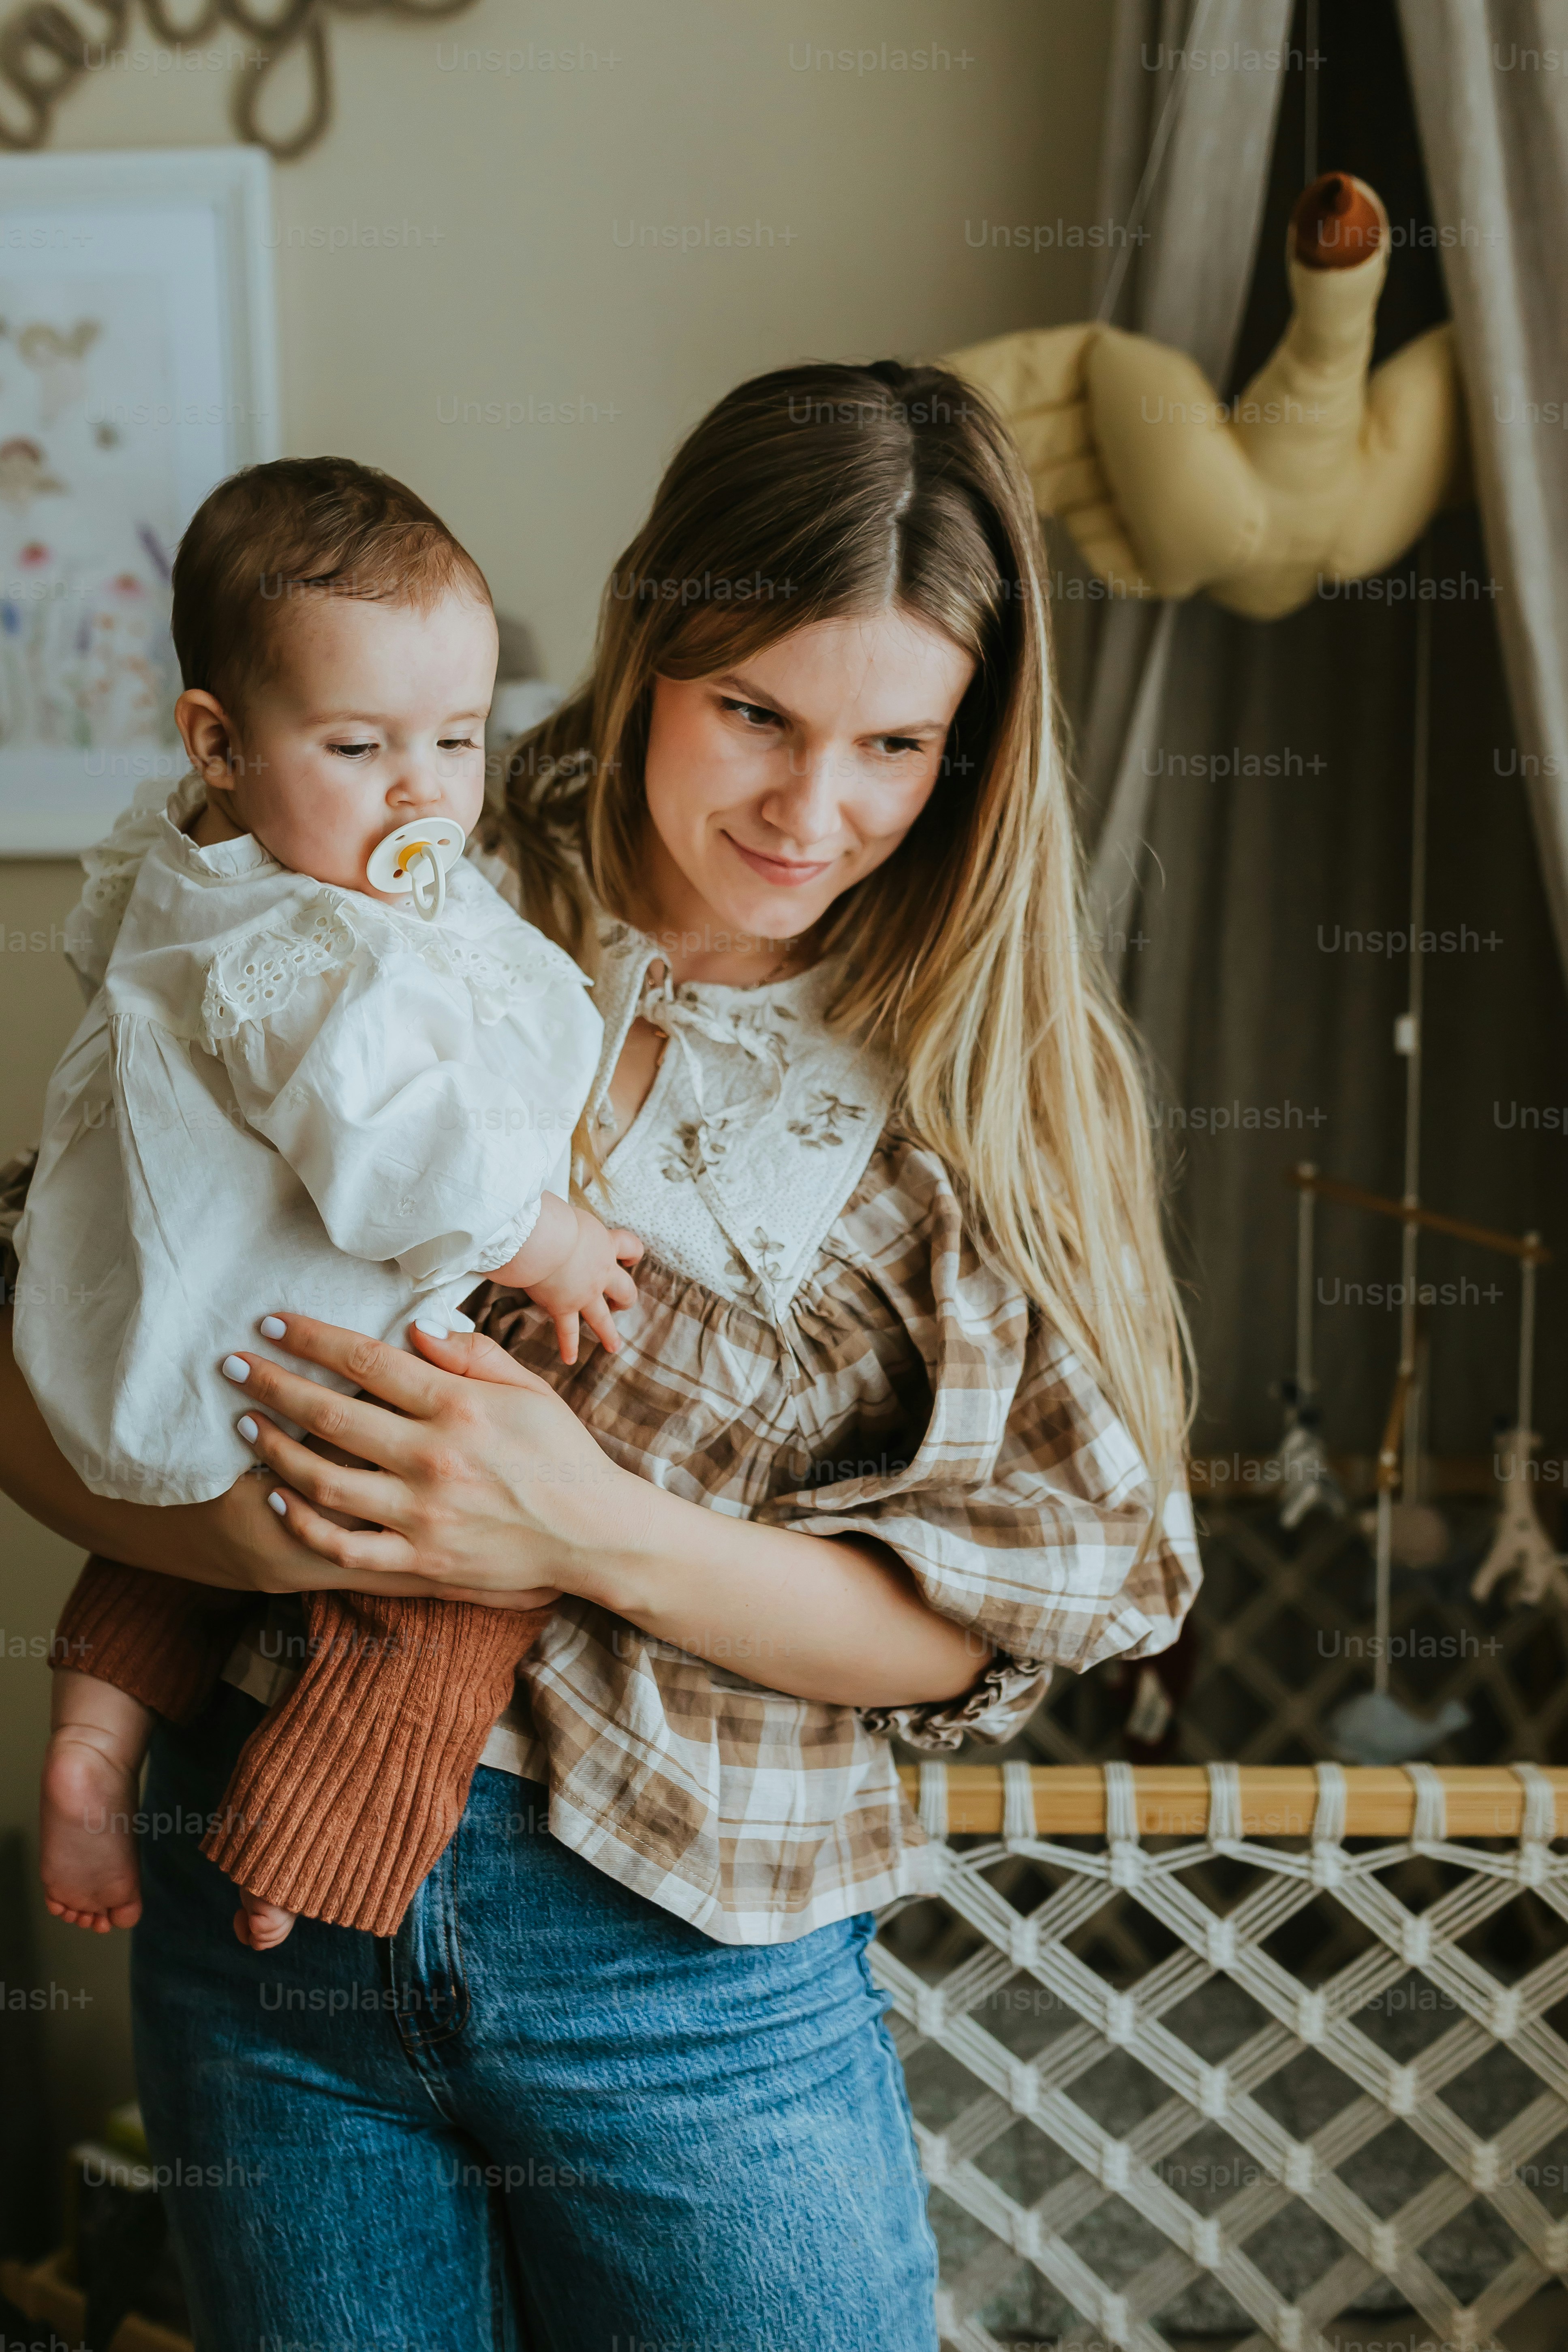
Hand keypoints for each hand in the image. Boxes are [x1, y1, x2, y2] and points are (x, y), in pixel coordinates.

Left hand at [222, 1312, 644, 1592]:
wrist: (594, 1535)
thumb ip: (471, 1354)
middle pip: (331, 1415)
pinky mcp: (420, 1562)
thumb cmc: (562, 1454)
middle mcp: (434, 1459)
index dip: (311, 1339)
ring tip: (246, 1424)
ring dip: (275, 1449)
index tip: (271, 1323)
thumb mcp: (529, 1389)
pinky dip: (305, 1523)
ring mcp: (423, 1516)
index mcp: (459, 1407)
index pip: (366, 1360)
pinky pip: (345, 1547)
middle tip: (233, 1364)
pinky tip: (280, 1496)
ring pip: (324, 1482)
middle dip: (272, 1384)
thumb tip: (413, 1326)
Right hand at [525, 1207, 642, 1363]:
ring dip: (608, 1333)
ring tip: (614, 1347)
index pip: (630, 1247)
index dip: (633, 1253)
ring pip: (603, 1318)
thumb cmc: (551, 1217)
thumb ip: (566, 1221)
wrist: (542, 1238)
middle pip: (625, 1290)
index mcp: (605, 1244)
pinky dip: (568, 1346)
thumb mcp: (567, 1213)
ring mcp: (584, 1293)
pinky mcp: (563, 1307)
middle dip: (625, 1299)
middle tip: (622, 1304)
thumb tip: (548, 1214)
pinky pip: (567, 1331)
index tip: (630, 1258)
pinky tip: (570, 1359)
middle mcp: (601, 1272)